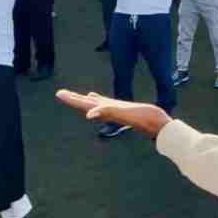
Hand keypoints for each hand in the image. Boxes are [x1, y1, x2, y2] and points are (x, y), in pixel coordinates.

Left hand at [55, 90, 170, 137]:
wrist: (158, 125)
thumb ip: (107, 112)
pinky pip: (105, 102)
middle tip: (60, 93)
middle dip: (73, 98)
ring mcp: (114, 110)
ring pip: (94, 104)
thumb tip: (88, 114)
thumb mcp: (124, 113)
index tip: (59, 94)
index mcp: (105, 111)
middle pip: (86, 104)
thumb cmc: (144, 119)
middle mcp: (107, 111)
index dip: (72, 99)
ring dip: (83, 99)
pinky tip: (94, 97)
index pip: (84, 105)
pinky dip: (97, 99)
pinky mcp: (122, 108)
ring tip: (74, 95)